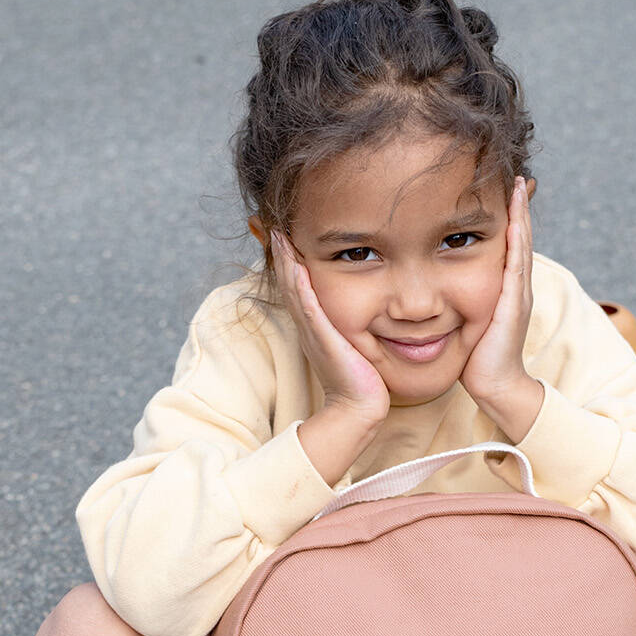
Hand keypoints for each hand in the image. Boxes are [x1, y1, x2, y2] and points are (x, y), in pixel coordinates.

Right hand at [271, 231, 390, 424]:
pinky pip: (309, 308)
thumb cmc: (359, 379)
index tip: (285, 236)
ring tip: (280, 237)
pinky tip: (297, 267)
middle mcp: (308, 327)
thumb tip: (359, 311)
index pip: (298, 287)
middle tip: (275, 228)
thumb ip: (346, 327)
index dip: (289, 262)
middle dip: (282, 255)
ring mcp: (313, 332)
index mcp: (313, 326)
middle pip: (289, 284)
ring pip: (294, 291)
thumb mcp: (350, 345)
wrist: (359, 407)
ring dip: (286, 263)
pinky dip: (301, 286)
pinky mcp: (323, 339)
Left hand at [458, 176, 534, 407]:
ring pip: (521, 246)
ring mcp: (517, 294)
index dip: (509, 219)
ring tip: (520, 187)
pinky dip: (518, 240)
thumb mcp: (468, 322)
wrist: (495, 386)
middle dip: (520, 208)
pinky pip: (516, 265)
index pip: (509, 246)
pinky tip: (515, 221)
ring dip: (521, 215)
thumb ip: (460, 303)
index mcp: (505, 289)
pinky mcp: (512, 304)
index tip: (505, 191)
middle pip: (520, 238)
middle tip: (519, 177)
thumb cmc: (478, 359)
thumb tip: (440, 292)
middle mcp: (516, 287)